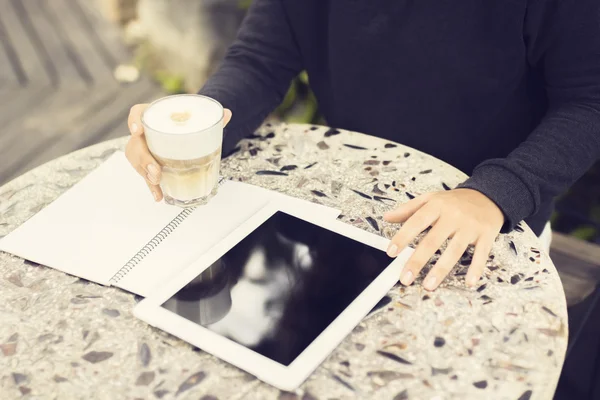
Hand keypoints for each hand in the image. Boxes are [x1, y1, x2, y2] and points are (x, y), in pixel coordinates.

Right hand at [125, 103, 231, 200]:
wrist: (184, 131)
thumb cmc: (185, 123)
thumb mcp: (197, 119)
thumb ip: (212, 117)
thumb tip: (228, 113)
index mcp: (153, 115)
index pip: (137, 112)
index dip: (134, 120)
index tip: (138, 130)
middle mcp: (145, 131)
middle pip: (136, 143)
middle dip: (143, 158)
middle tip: (156, 170)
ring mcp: (144, 148)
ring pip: (137, 160)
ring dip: (145, 174)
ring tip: (157, 183)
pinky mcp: (148, 164)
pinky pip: (145, 175)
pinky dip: (151, 187)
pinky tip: (158, 195)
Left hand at [384, 188, 503, 290]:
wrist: (488, 196)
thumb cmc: (454, 201)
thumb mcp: (431, 198)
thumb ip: (408, 209)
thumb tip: (387, 217)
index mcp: (437, 206)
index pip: (416, 222)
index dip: (403, 237)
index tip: (391, 252)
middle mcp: (453, 216)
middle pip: (433, 241)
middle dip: (418, 261)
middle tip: (405, 278)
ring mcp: (470, 227)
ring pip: (454, 250)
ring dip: (441, 270)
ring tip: (428, 286)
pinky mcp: (486, 236)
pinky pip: (481, 254)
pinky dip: (476, 268)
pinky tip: (469, 282)